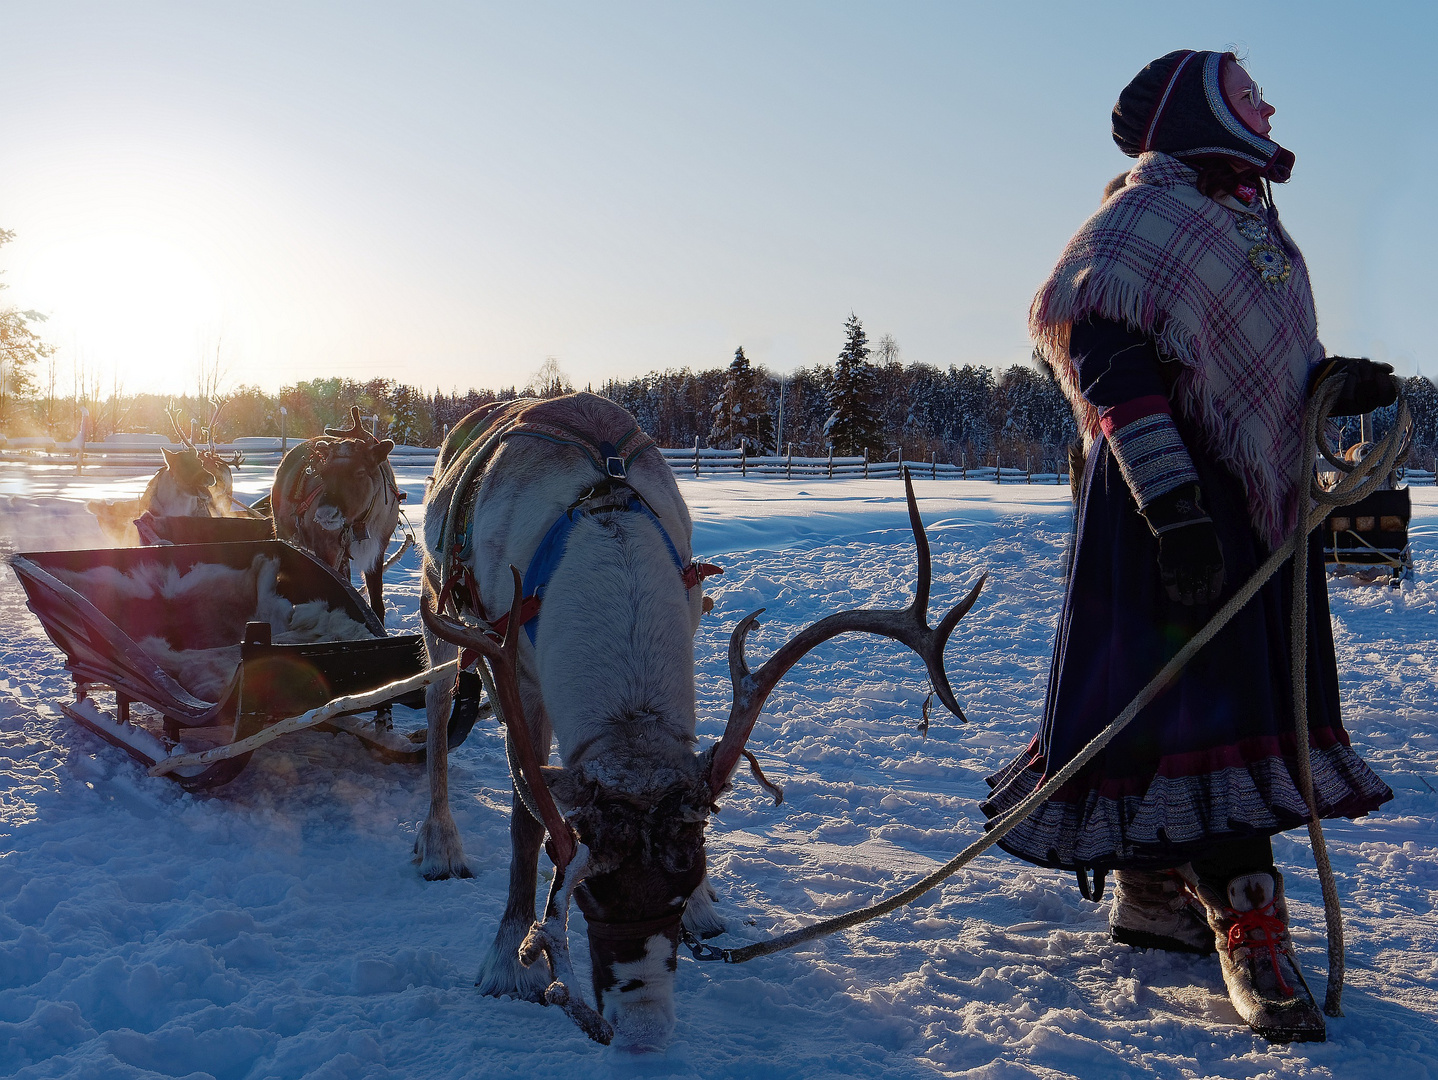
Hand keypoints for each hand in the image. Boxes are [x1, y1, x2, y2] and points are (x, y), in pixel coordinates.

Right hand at [1140, 485, 1225, 604]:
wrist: (1180, 517)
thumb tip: (1222, 584)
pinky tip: (1175, 597)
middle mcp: (1199, 563)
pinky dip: (1173, 592)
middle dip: (1199, 598)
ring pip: (1185, 588)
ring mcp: (1182, 563)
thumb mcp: (1217, 545)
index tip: (1209, 598)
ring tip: (1187, 601)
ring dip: (1187, 598)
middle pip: (1200, 588)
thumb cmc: (1202, 532)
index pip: (1215, 583)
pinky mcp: (1167, 562)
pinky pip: (1170, 582)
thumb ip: (1219, 564)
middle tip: (1197, 601)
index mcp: (1214, 558)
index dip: (1212, 593)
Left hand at [1318, 357, 1397, 415]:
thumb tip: (1390, 370)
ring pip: (1362, 392)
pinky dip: (1349, 383)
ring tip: (1352, 368)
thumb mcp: (1365, 366)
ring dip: (1358, 375)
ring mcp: (1358, 408)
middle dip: (1368, 373)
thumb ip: (1378, 368)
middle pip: (1374, 392)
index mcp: (1379, 394)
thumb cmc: (1349, 369)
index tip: (1380, 375)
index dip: (1386, 386)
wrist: (1327, 372)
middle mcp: (1370, 404)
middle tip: (1362, 365)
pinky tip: (1347, 375)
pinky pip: (1349, 397)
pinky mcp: (1345, 409)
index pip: (1389, 396)